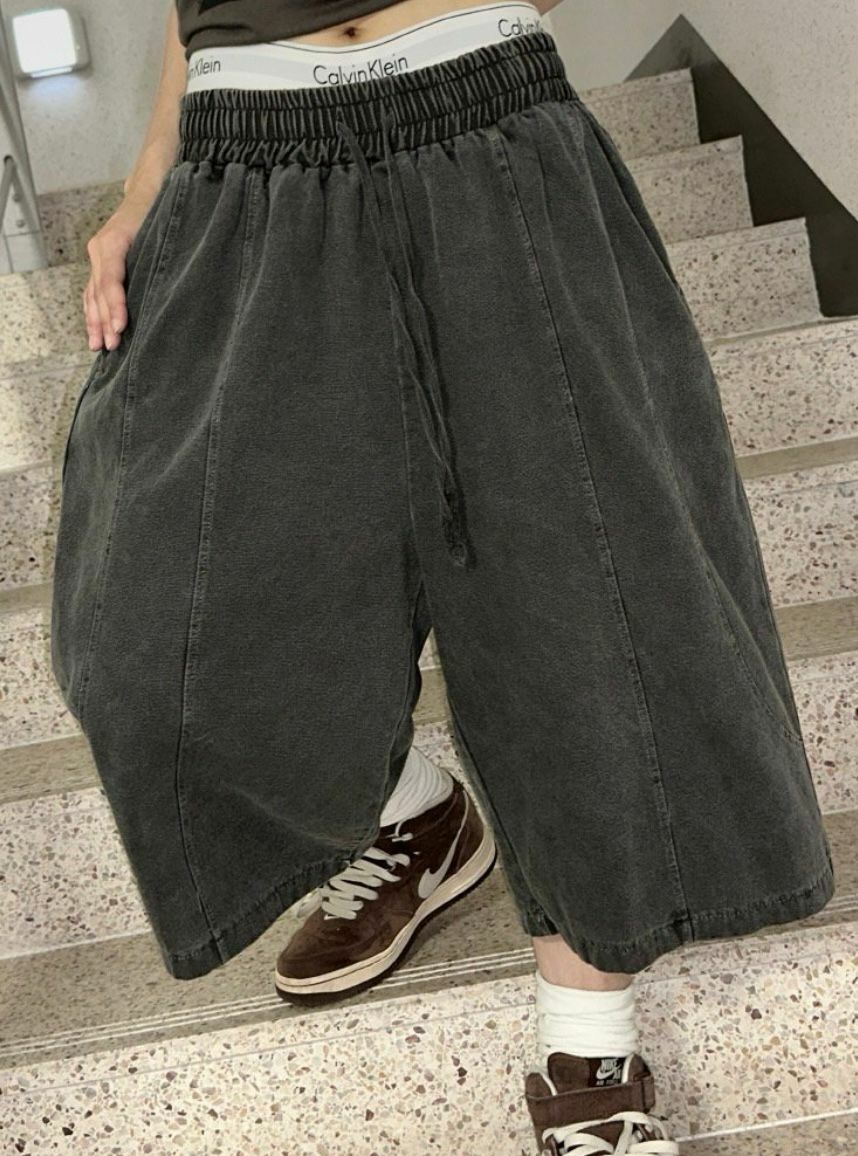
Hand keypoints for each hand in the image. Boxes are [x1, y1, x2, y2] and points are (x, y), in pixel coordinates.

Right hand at [82, 201, 148, 351]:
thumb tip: (175, 288)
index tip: (120, 327)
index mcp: (114, 242)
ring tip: (99, 346)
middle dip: (104, 321)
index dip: (115, 305)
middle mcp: (101, 248)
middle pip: (99, 291)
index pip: (112, 280)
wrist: (149, 187)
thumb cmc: (160, 209)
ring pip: (92, 293)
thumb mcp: (162, 229)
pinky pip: (92, 290)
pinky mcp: (100, 261)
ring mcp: (97, 254)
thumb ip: (160, 255)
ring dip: (95, 321)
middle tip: (112, 347)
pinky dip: (92, 311)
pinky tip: (94, 331)